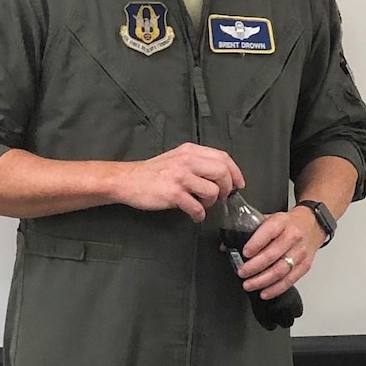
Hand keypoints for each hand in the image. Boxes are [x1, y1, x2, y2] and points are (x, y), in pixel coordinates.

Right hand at [114, 143, 244, 222]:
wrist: (127, 180)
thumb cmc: (152, 173)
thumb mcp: (177, 158)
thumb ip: (197, 162)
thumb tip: (220, 175)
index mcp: (190, 151)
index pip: (223, 157)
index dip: (235, 173)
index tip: (238, 185)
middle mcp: (187, 161)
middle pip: (223, 172)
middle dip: (227, 189)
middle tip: (221, 198)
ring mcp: (180, 177)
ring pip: (213, 191)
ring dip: (211, 203)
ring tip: (202, 205)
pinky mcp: (173, 193)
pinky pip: (197, 207)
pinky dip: (199, 215)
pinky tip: (194, 214)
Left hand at [234, 206, 319, 299]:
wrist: (312, 224)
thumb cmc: (287, 223)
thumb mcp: (269, 219)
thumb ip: (249, 231)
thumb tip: (226, 246)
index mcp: (281, 222)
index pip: (268, 232)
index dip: (255, 244)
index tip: (244, 253)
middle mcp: (292, 237)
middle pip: (272, 255)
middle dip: (254, 266)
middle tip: (241, 272)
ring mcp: (300, 253)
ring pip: (280, 270)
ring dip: (262, 280)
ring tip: (248, 285)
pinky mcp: (305, 266)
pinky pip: (290, 280)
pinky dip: (276, 289)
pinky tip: (264, 292)